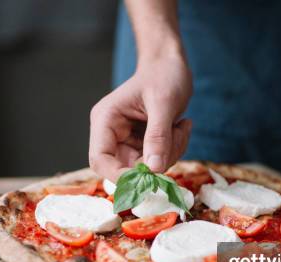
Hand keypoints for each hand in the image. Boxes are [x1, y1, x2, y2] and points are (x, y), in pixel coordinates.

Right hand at [89, 55, 192, 180]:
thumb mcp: (163, 103)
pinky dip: (174, 150)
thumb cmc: (163, 75)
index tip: (148, 178)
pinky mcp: (143, 145)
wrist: (171, 65)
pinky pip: (158, 161)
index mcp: (106, 121)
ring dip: (170, 154)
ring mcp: (128, 141)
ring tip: (180, 127)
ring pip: (146, 168)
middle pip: (126, 169)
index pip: (100, 160)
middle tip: (176, 138)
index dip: (119, 175)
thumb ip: (158, 136)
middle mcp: (112, 134)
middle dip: (155, 161)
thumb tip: (154, 169)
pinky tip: (181, 128)